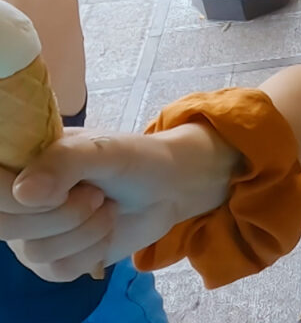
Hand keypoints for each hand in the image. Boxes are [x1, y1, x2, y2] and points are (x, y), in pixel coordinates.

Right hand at [0, 130, 189, 281]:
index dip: (16, 195)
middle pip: (4, 224)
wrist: (167, 189)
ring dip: (86, 230)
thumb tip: (23, 193)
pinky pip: (58, 270)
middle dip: (63, 213)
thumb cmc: (133, 160)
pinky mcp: (52, 260)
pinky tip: (104, 228)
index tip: (65, 187)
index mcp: (17, 161)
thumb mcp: (105, 149)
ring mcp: (29, 233)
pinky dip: (93, 251)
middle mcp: (13, 199)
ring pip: (36, 251)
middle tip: (96, 194)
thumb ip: (65, 161)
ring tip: (105, 205)